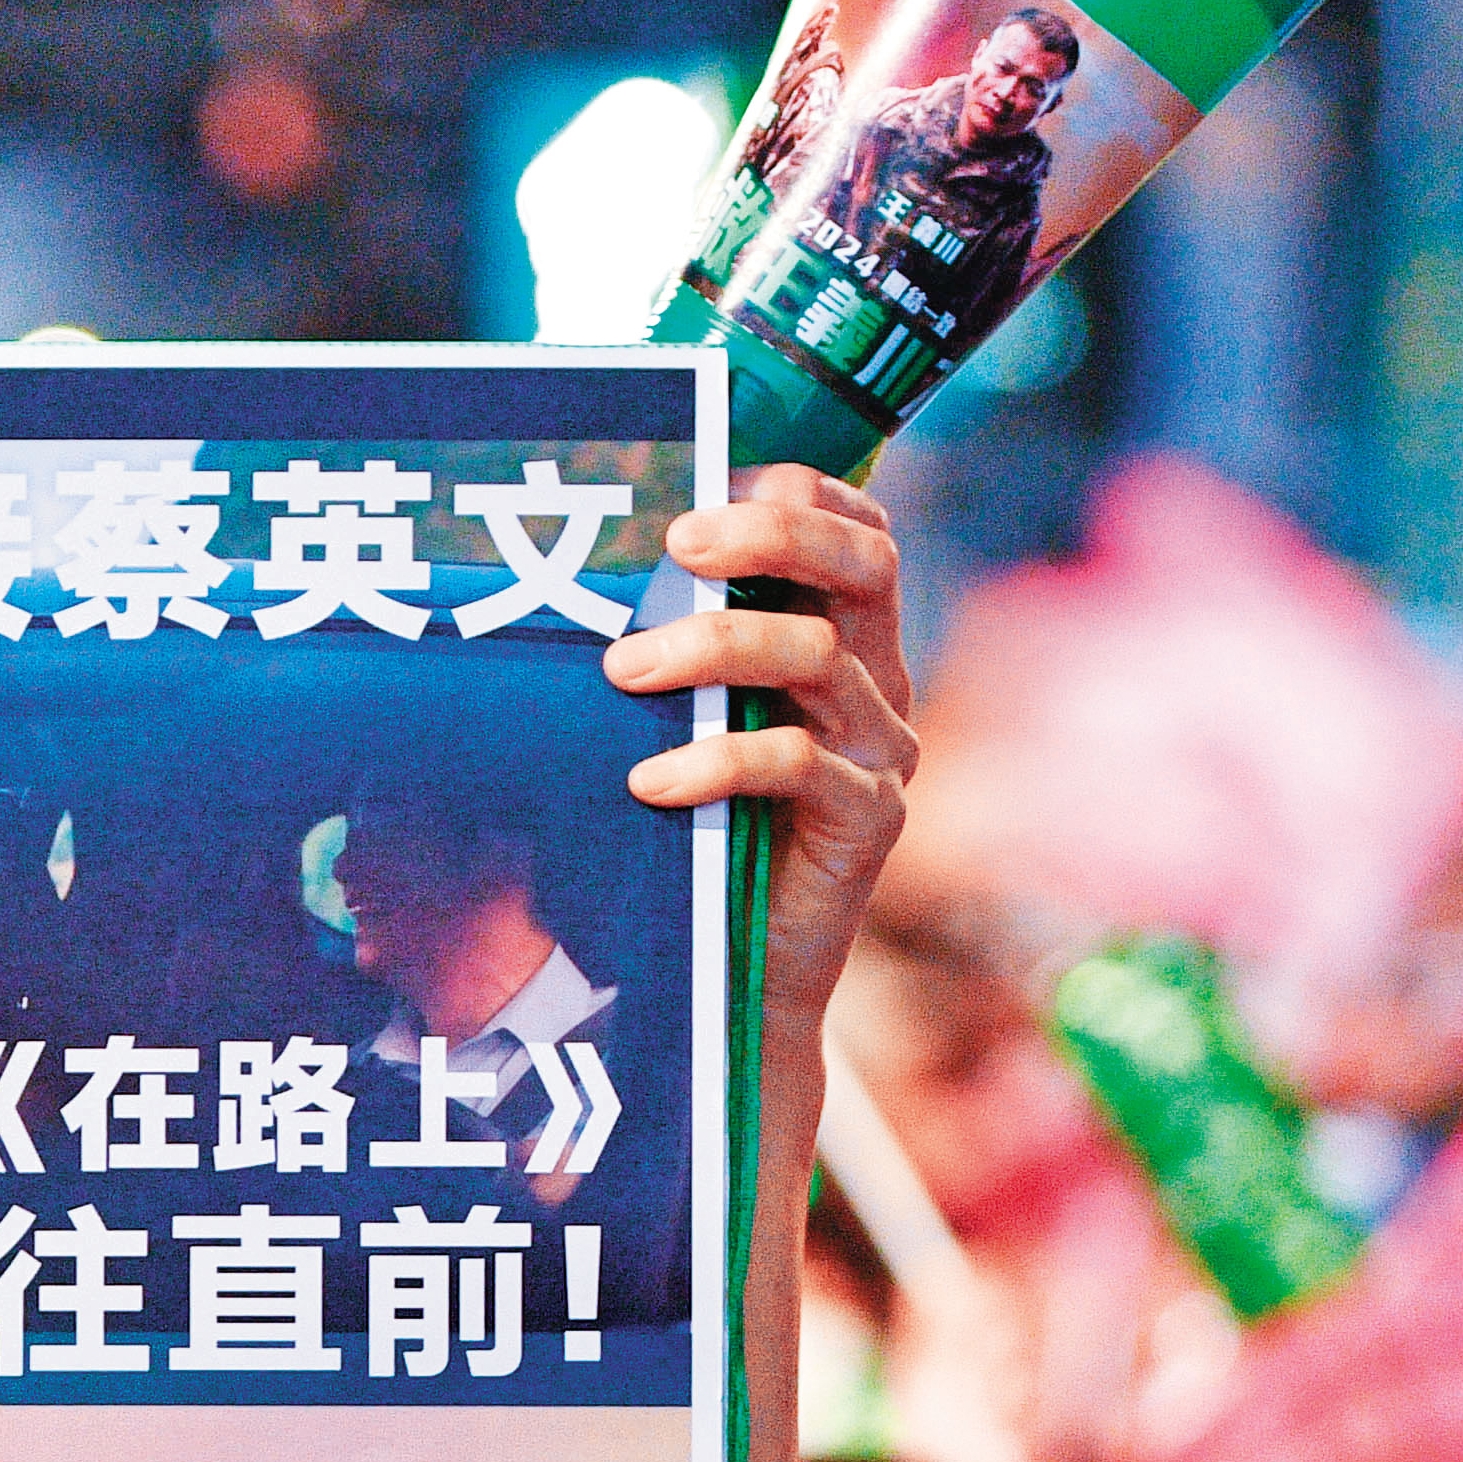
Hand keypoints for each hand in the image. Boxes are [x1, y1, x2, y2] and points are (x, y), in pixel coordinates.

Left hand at [616, 468, 915, 1026]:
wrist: (740, 968)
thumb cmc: (698, 825)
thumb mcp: (689, 716)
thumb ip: (674, 643)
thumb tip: (580, 566)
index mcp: (848, 636)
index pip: (858, 527)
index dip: (793, 494)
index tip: (700, 493)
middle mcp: (881, 681)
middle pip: (865, 563)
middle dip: (772, 534)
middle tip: (678, 545)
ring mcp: (881, 750)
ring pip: (820, 654)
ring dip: (713, 647)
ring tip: (624, 668)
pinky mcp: (870, 821)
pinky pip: (800, 764)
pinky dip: (718, 762)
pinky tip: (650, 781)